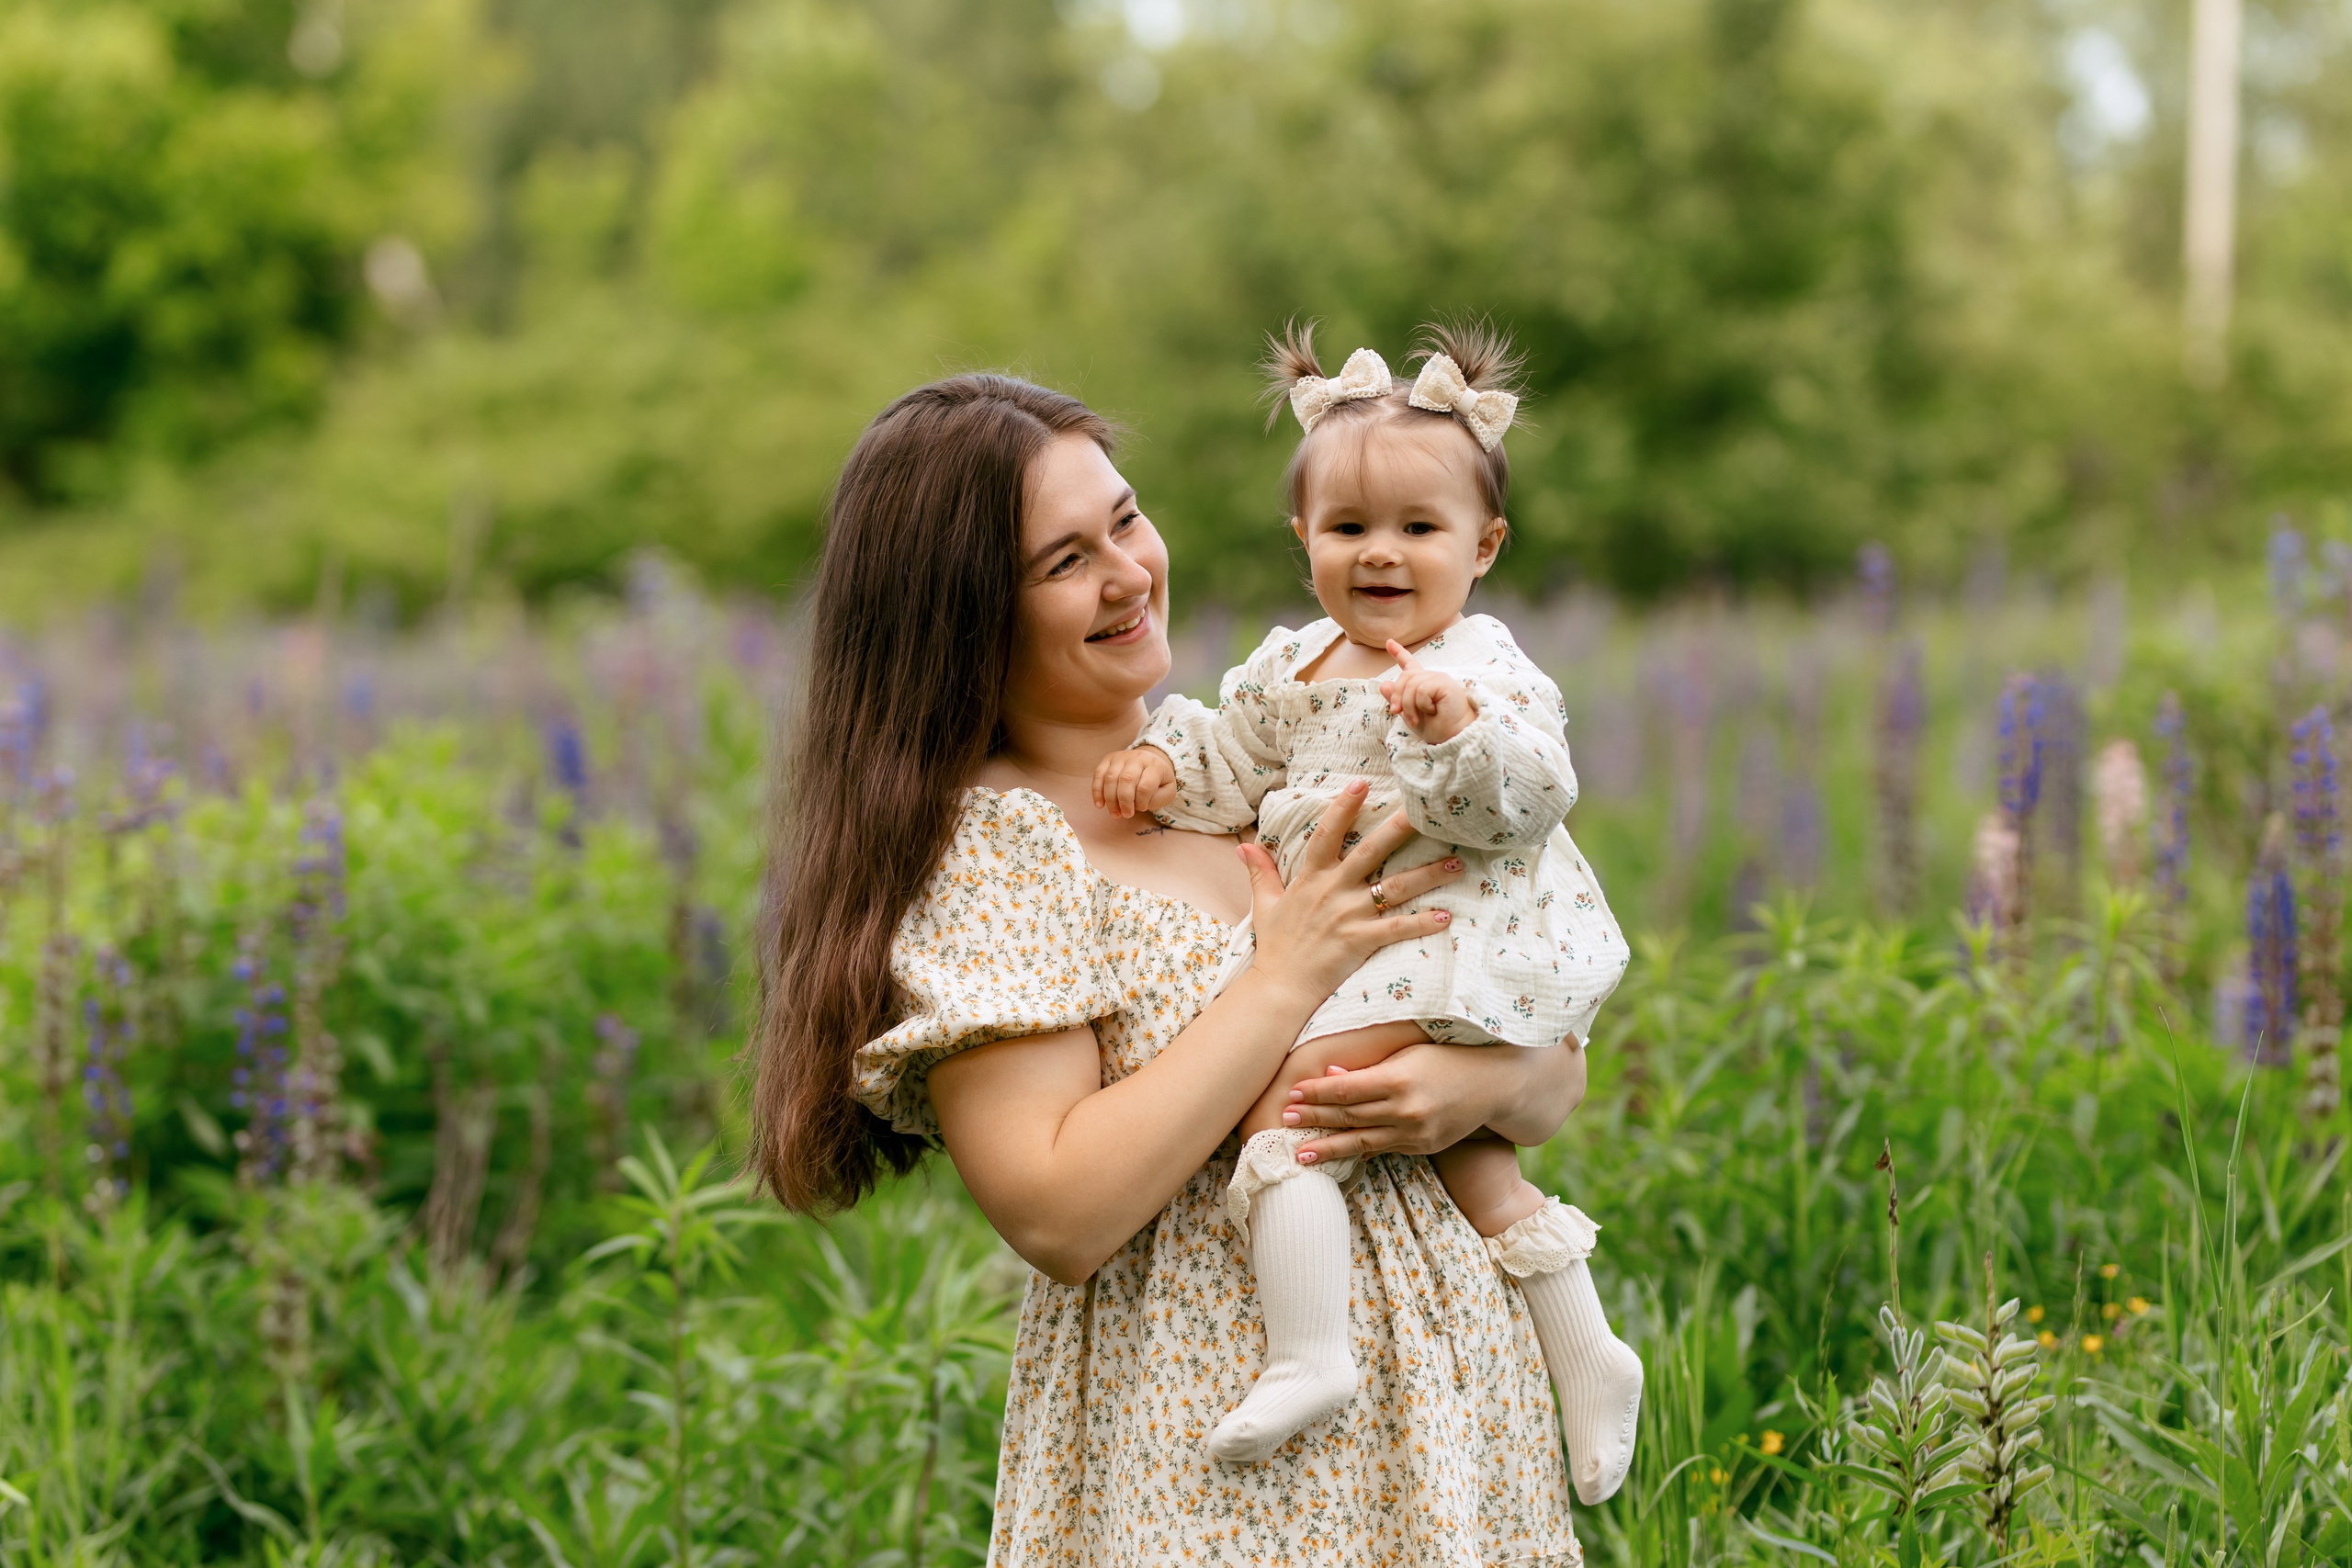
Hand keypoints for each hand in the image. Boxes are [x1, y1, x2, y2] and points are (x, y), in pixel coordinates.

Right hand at [1091, 746, 1178, 818]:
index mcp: (1155, 766)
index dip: (1141, 801)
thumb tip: (1137, 804)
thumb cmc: (1158, 781)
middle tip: (1126, 815)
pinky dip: (1097, 791)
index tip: (1142, 809)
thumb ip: (1157, 799)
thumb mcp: (1167, 791)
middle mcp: (1137, 758)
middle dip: (1124, 801)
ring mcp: (1121, 757)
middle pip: (1126, 779)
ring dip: (1110, 799)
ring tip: (1115, 813)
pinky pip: (1098, 774)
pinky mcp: (1108, 759)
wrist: (1151, 761)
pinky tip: (1100, 805)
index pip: (1145, 785)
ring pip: (1110, 777)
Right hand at [1238, 781, 1463, 1008]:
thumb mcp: (1265, 904)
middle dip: (1398, 829)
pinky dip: (1421, 923)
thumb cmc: (1276, 946)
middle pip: (1370, 852)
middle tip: (1425, 810)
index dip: (1342, 808)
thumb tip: (1244, 846)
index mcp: (1311, 879)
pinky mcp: (1360, 941)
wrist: (1280, 987)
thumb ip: (1261, 872)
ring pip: (1395, 888)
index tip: (1361, 784)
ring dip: (1428, 875)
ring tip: (1457, 863)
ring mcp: (1348, 915)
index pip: (1326, 835)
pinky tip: (1446, 917)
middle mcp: (1333, 891)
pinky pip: (1397, 929)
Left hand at [1281, 1040, 1587, 1161]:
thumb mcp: (1409, 1052)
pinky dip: (1357, 1152)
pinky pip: (1383, 1149)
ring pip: (1361, 1142)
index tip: (1290, 1092)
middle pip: (1348, 1117)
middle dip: (1313, 1119)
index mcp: (1399, 1079)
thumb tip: (1330, 1074)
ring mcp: (1415, 1134)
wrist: (1494, 1084)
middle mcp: (1406, 1110)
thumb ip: (1369, 1067)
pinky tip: (1336, 1154)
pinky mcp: (1422, 1148)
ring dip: (1327, 1147)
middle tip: (1282, 1121)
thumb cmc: (1448, 1057)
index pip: (1345, 1090)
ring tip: (1299, 1154)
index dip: (1315, 1093)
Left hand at [1379, 641, 1477, 742]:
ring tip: (1416, 719)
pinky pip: (1422, 689)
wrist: (1452, 737)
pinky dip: (1421, 704)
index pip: (1409, 664)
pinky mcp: (1444, 683)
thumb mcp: (1410, 714)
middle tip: (1397, 712)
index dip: (1399, 653)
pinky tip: (1433, 711)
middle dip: (1397, 695)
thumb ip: (1397, 699)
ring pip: (1411, 683)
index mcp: (1423, 683)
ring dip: (1408, 705)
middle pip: (1405, 676)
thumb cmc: (1436, 727)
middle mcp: (1431, 678)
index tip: (1389, 642)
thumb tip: (1383, 684)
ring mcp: (1438, 678)